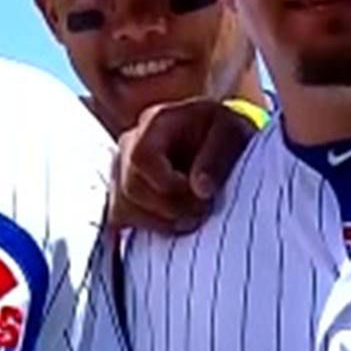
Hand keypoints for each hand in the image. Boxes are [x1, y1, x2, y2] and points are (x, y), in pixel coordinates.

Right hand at [108, 97, 257, 234]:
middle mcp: (129, 142)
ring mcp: (121, 168)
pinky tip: (169, 224)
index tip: (200, 194)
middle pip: (130, 188)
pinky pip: (117, 218)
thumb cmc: (225, 132)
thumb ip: (217, 158)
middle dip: (170, 208)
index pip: (140, 158)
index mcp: (155, 122)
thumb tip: (201, 190)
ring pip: (121, 207)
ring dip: (159, 222)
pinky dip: (142, 228)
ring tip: (191, 218)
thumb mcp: (233, 133)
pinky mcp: (122, 191)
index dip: (169, 185)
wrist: (217, 137)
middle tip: (202, 210)